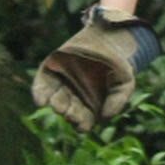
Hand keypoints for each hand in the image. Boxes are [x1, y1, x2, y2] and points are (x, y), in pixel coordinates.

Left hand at [31, 7, 159, 132]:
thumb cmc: (116, 66)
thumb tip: (105, 117)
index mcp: (89, 106)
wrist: (107, 39)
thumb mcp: (125, 82)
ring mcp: (61, 85)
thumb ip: (118, 100)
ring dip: (54, 104)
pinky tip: (41, 101)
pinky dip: (40, 93)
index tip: (82, 125)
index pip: (83, 121)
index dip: (82, 124)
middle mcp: (73, 99)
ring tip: (56, 105)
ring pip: (54, 99)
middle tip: (69, 113)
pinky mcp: (51, 71)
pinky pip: (42, 85)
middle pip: (68, 111)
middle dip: (68, 113)